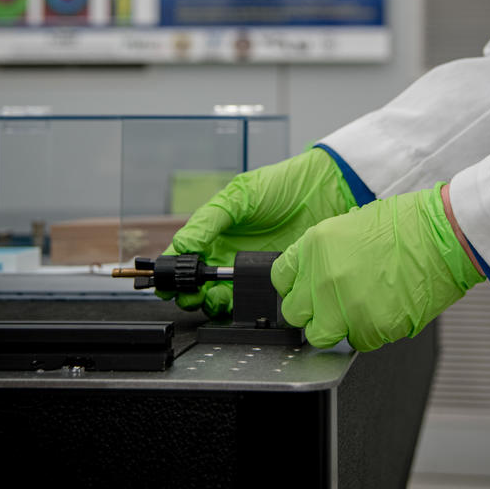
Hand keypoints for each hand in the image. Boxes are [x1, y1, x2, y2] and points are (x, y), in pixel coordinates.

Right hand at [158, 148, 355, 315]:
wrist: (323, 191)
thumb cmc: (281, 185)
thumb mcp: (240, 195)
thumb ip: (209, 220)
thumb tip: (182, 245)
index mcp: (214, 230)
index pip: (184, 255)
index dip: (172, 272)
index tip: (167, 283)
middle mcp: (227, 251)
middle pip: (197, 283)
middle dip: (188, 293)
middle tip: (191, 294)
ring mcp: (248, 267)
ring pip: (219, 296)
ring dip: (210, 303)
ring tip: (212, 298)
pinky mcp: (271, 279)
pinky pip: (250, 298)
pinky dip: (239, 305)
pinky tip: (237, 301)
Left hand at [271, 183, 484, 350]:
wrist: (442, 234)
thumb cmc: (406, 225)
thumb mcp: (349, 225)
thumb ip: (324, 255)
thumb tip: (314, 278)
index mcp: (315, 245)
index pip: (281, 279)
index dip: (296, 287)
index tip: (306, 291)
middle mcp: (323, 276)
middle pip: (295, 314)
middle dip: (313, 312)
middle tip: (334, 305)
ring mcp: (344, 304)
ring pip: (322, 336)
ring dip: (339, 327)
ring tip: (364, 308)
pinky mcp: (369, 327)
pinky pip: (358, 342)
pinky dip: (370, 332)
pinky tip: (386, 309)